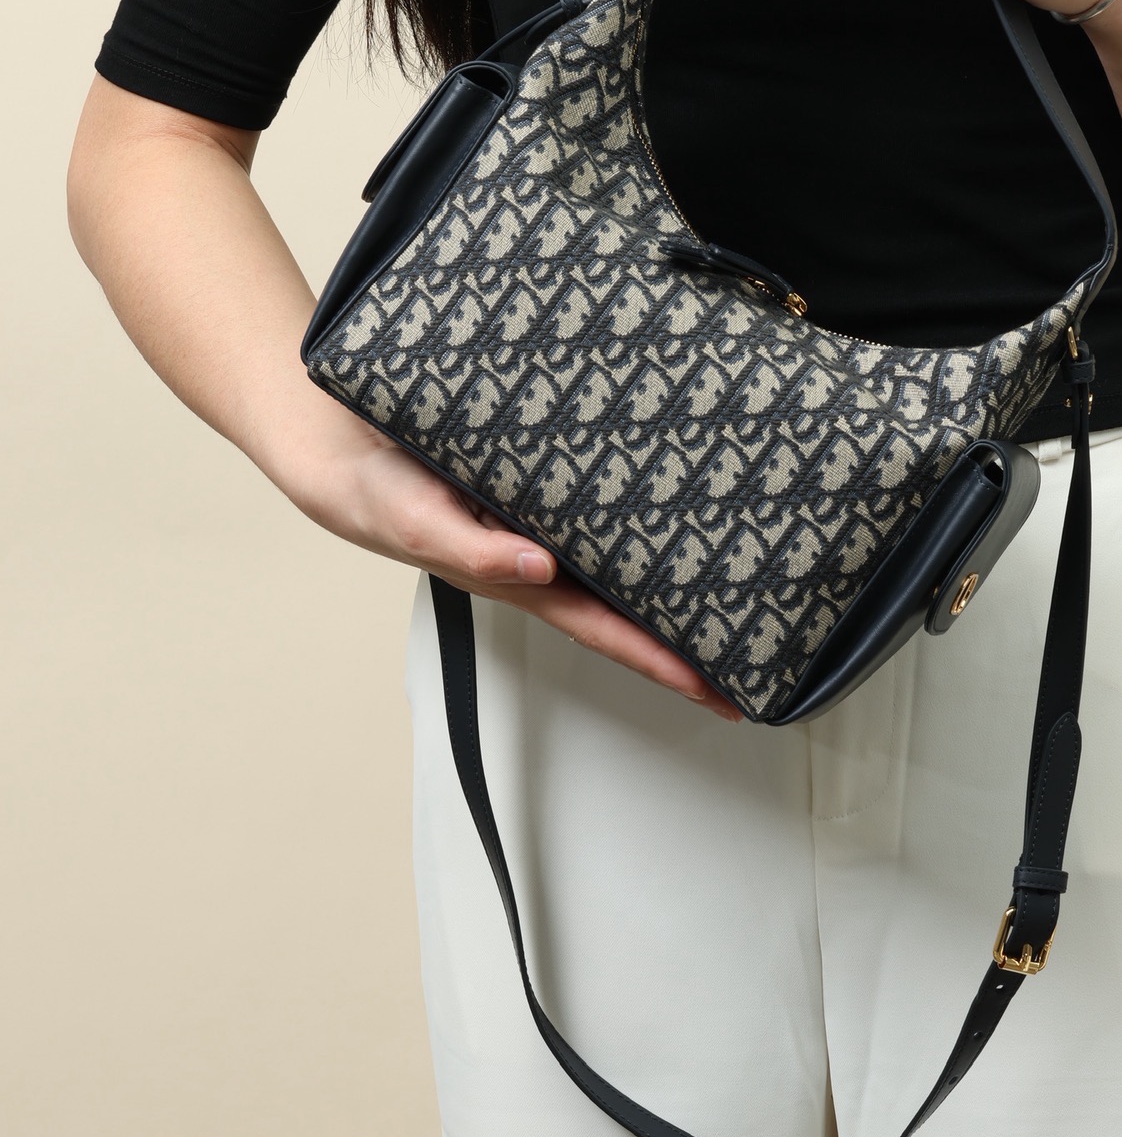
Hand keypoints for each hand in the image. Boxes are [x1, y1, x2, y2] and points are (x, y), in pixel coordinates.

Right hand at [276, 393, 743, 721]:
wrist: (345, 448)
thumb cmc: (379, 495)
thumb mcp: (420, 522)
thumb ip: (475, 551)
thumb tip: (539, 568)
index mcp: (525, 580)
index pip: (610, 631)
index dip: (666, 662)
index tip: (721, 688)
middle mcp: (547, 559)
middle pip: (631, 608)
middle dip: (691, 635)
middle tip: (761, 648)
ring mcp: (548, 525)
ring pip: (625, 563)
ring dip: (676, 580)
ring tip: (741, 589)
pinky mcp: (544, 485)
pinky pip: (607, 511)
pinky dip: (647, 521)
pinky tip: (680, 515)